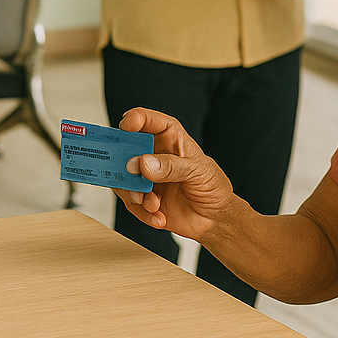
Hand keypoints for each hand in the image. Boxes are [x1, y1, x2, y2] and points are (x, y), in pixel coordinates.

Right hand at [112, 108, 241, 242]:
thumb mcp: (198, 172)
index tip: (127, 126)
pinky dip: (143, 212)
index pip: (148, 120)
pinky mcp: (142, 198)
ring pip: (123, 178)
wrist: (214, 218)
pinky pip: (131, 203)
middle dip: (123, 161)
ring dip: (134, 192)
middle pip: (125, 148)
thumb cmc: (212, 186)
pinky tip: (159, 217)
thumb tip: (143, 162)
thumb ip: (172, 166)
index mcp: (169, 137)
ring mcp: (145, 177)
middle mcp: (152, 154)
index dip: (135, 119)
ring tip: (152, 203)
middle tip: (130, 172)